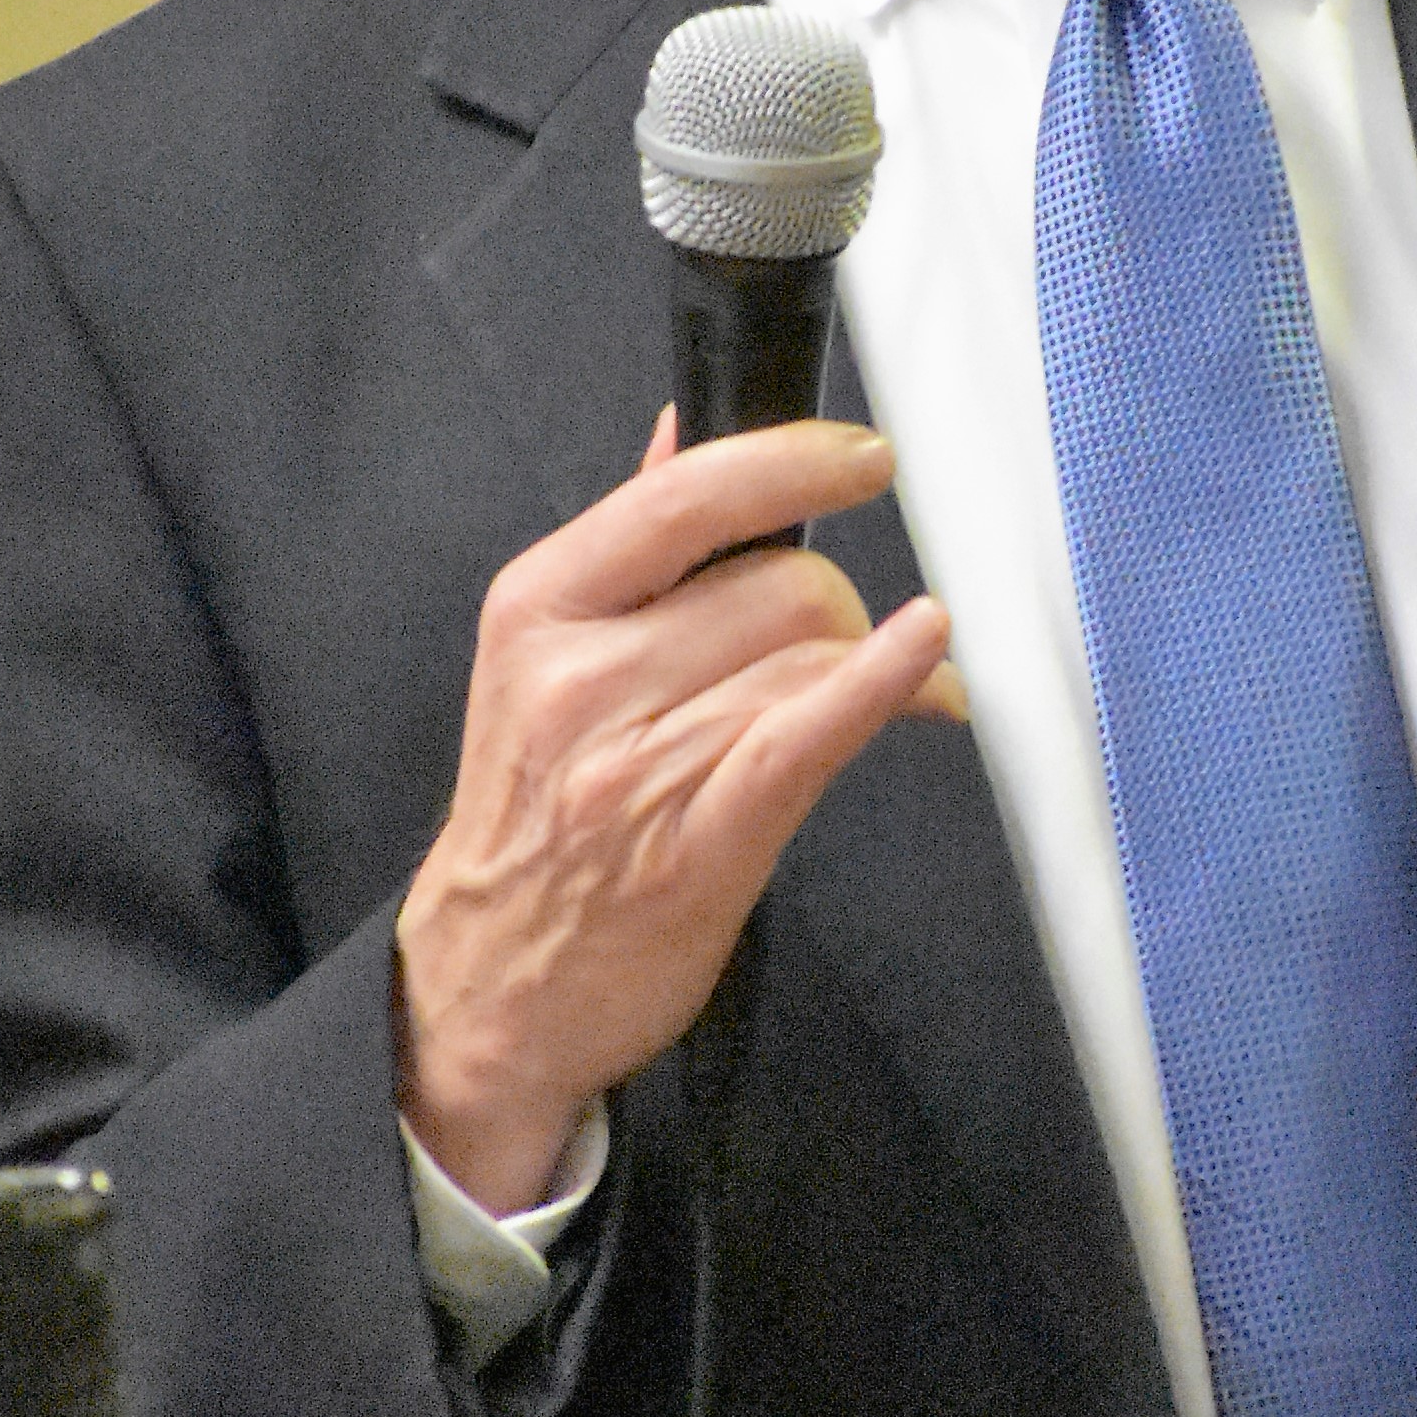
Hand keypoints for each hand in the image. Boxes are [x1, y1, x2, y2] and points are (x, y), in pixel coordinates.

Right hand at [395, 413, 964, 1211]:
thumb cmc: (533, 816)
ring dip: (879, 662)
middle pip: (775, 582)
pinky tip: (929, 660)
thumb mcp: (539, 658)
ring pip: (806, 656)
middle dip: (836, 603)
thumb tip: (683, 430)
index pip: (685, 497)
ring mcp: (635, 763)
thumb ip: (624, 544)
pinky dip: (885, 684)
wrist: (486, 986)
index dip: (791, 462)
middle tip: (845, 643)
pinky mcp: (697, 844)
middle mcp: (581, 677)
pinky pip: (808, 735)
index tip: (862, 456)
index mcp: (540, 608)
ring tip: (903, 685)